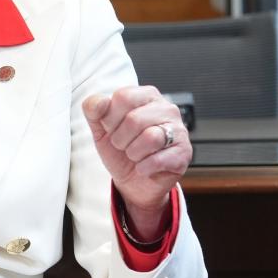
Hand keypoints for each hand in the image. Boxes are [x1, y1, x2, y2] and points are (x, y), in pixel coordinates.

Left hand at [83, 86, 191, 238]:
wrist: (133, 181)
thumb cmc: (119, 150)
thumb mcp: (100, 128)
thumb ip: (93, 109)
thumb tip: (99, 101)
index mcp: (146, 95)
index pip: (123, 97)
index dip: (111, 118)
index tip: (112, 129)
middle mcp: (166, 108)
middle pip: (134, 119)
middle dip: (120, 139)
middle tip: (123, 146)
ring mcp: (179, 130)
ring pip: (150, 138)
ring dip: (133, 153)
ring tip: (135, 155)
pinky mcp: (184, 152)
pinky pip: (159, 159)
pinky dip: (144, 167)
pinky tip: (144, 167)